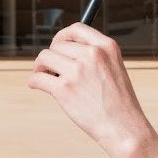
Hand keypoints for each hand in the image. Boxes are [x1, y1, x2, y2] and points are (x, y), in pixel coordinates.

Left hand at [28, 23, 148, 157]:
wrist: (123, 128)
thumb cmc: (119, 102)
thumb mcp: (114, 68)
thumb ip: (94, 56)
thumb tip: (62, 49)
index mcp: (106, 46)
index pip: (76, 29)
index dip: (62, 36)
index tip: (57, 46)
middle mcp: (92, 54)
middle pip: (57, 44)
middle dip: (52, 56)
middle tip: (52, 69)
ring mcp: (77, 71)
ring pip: (44, 58)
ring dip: (40, 67)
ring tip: (46, 77)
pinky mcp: (63, 89)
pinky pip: (37, 78)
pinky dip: (33, 81)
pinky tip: (37, 86)